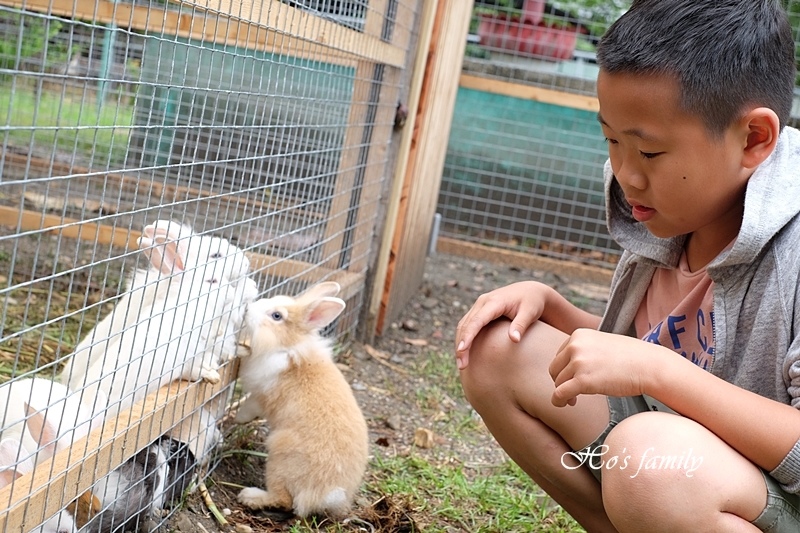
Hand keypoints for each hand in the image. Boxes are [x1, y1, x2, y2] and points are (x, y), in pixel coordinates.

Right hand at [455, 281, 550, 369]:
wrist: (530, 291)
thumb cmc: (532, 302)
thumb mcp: (530, 312)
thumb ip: (521, 325)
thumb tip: (514, 340)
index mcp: (494, 302)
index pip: (477, 320)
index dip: (468, 336)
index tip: (462, 350)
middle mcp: (483, 302)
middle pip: (466, 325)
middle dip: (461, 346)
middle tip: (462, 367)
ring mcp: (479, 306)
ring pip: (463, 325)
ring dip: (460, 344)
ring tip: (462, 364)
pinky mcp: (480, 311)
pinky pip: (468, 325)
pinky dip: (464, 339)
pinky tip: (465, 353)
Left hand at [548, 329, 666, 406]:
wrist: (650, 365)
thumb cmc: (631, 357)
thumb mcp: (602, 343)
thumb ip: (585, 350)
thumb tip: (571, 366)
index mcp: (578, 335)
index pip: (559, 355)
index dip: (564, 370)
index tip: (572, 379)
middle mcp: (575, 346)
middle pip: (554, 369)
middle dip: (561, 381)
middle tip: (572, 392)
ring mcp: (578, 362)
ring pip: (558, 383)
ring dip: (563, 393)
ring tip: (574, 400)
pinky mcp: (582, 380)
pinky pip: (560, 394)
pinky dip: (558, 401)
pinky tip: (565, 405)